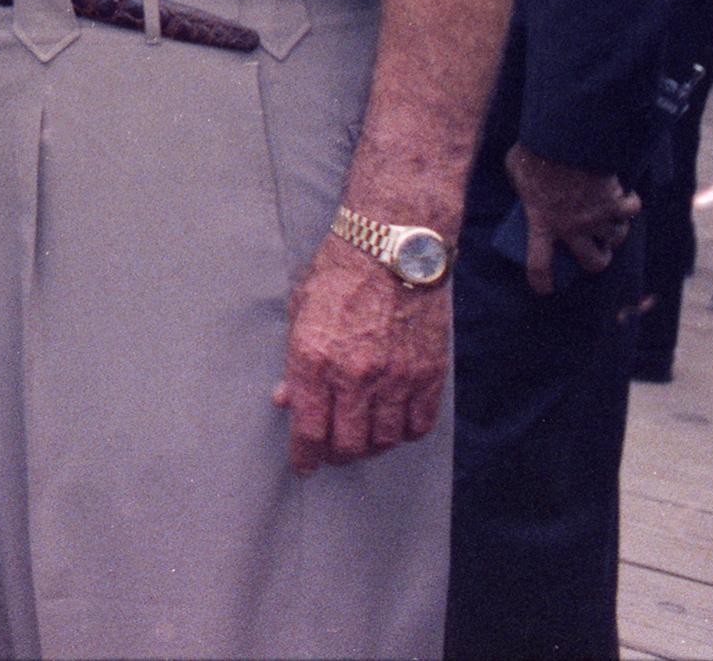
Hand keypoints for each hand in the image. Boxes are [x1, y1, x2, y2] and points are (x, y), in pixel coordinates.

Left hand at [275, 234, 449, 472]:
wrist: (392, 245)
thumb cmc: (339, 271)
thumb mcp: (300, 309)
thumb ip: (293, 360)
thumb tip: (285, 399)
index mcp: (313, 357)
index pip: (307, 428)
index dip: (304, 455)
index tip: (303, 465)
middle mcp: (353, 374)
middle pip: (347, 444)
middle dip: (335, 455)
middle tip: (332, 453)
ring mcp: (394, 377)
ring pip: (384, 440)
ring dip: (370, 447)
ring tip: (362, 440)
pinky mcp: (428, 373)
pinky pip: (419, 424)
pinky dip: (406, 433)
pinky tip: (395, 426)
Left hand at [503, 145, 638, 294]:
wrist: (563, 141)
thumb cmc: (534, 154)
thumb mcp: (515, 170)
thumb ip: (519, 184)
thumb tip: (522, 184)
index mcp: (541, 223)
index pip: (538, 264)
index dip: (541, 281)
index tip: (545, 290)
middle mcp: (571, 228)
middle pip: (594, 262)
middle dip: (599, 260)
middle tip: (599, 253)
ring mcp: (596, 217)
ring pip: (617, 237)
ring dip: (617, 230)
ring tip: (613, 220)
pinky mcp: (615, 202)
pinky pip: (631, 210)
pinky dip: (631, 203)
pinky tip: (627, 196)